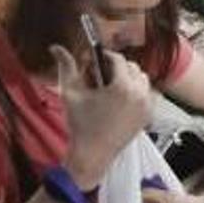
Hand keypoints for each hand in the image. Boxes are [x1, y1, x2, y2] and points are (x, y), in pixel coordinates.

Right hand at [53, 46, 153, 189]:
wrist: (92, 154)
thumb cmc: (81, 125)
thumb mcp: (70, 93)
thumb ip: (66, 67)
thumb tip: (56, 48)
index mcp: (122, 87)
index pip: (118, 59)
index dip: (104, 56)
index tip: (94, 59)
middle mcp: (139, 95)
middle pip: (133, 67)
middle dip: (117, 67)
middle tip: (100, 73)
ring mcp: (146, 107)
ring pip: (143, 80)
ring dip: (129, 78)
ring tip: (111, 85)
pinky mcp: (147, 116)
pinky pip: (148, 95)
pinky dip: (138, 92)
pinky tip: (121, 98)